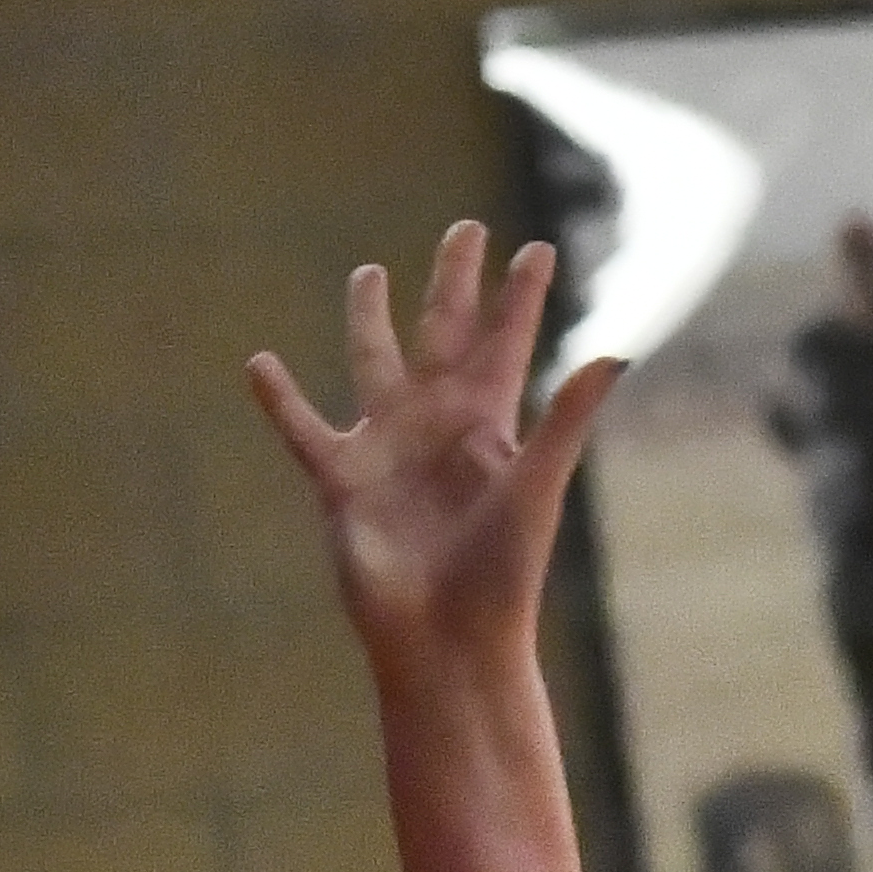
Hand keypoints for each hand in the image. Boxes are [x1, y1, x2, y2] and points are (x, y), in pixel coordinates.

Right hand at [246, 225, 629, 679]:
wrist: (447, 642)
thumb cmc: (502, 574)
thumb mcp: (536, 486)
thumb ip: (567, 417)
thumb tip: (615, 352)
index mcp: (489, 423)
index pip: (506, 340)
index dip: (520, 294)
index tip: (535, 246)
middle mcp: (438, 426)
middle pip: (442, 333)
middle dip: (453, 282)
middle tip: (464, 229)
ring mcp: (388, 449)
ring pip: (373, 364)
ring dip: (370, 319)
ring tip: (368, 272)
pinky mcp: (342, 482)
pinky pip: (304, 429)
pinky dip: (279, 399)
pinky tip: (257, 364)